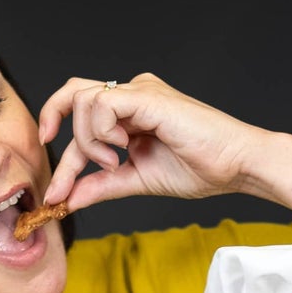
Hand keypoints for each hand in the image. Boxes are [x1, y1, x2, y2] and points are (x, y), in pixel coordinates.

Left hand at [36, 73, 268, 212]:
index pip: (82, 125)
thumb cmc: (200, 169)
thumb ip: (102, 186)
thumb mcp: (138, 180)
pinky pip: (103, 103)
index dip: (65, 160)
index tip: (55, 195)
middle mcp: (132, 95)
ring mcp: (139, 92)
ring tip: (115, 161)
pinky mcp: (148, 96)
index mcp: (130, 113)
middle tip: (61, 179)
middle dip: (57, 134)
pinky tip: (122, 149)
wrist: (236, 166)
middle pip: (73, 96)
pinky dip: (101, 131)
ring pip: (83, 101)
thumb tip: (69, 200)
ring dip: (89, 141)